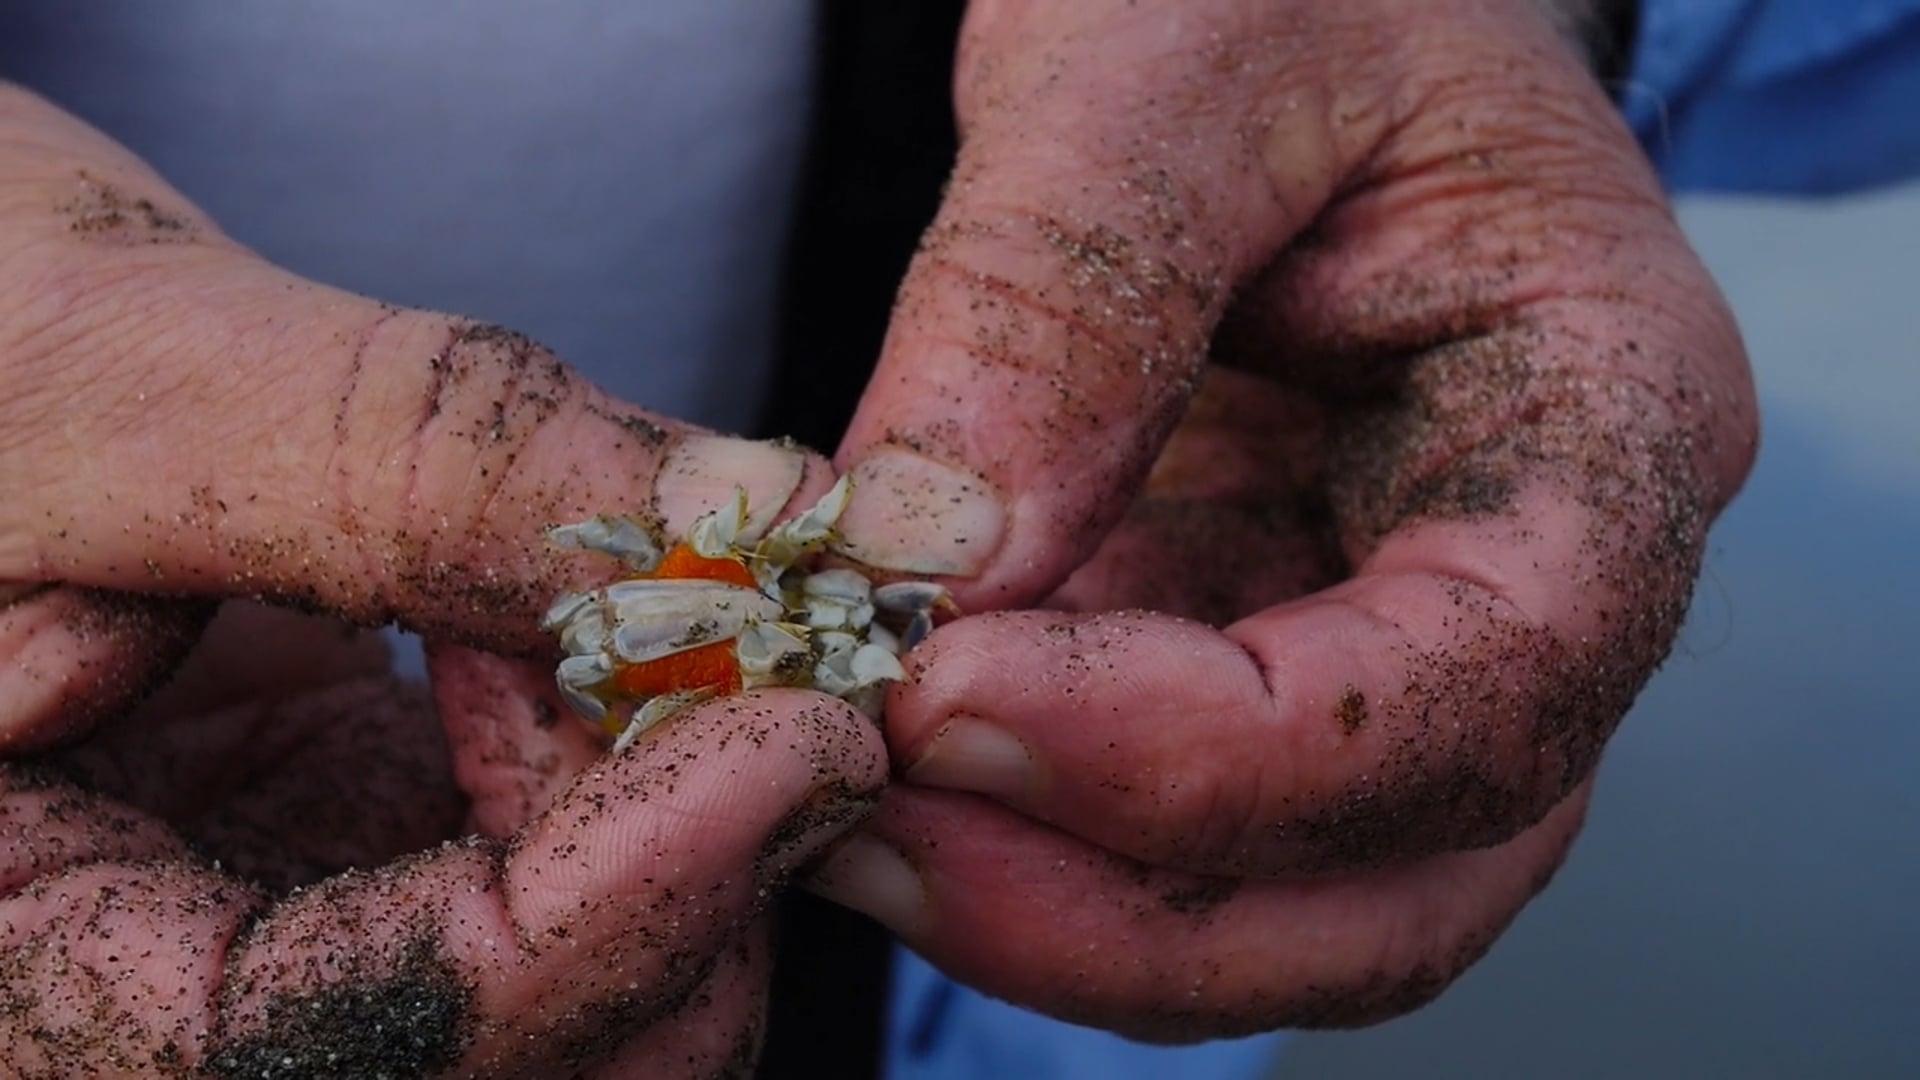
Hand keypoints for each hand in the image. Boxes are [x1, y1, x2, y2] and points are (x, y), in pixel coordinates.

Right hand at [0, 83, 888, 1074]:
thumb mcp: (113, 380)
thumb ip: (423, 462)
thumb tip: (747, 516)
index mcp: (13, 971)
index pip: (370, 1044)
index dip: (621, 915)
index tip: (801, 739)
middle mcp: (152, 993)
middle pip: (527, 1064)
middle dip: (694, 881)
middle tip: (768, 655)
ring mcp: (275, 921)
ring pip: (582, 993)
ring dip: (677, 806)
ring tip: (621, 590)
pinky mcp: (353, 837)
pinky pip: (566, 867)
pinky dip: (633, 750)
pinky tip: (573, 610)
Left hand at [815, 0, 1757, 1038]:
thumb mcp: (1166, 69)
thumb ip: (1058, 304)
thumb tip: (921, 563)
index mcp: (1605, 410)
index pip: (1493, 680)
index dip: (1233, 754)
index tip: (954, 703)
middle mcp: (1529, 574)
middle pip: (1402, 872)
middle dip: (1132, 906)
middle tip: (872, 836)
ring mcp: (1384, 634)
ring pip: (1277, 893)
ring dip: (1051, 901)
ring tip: (835, 810)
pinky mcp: (1244, 647)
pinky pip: (1151, 811)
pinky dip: (1004, 823)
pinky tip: (858, 752)